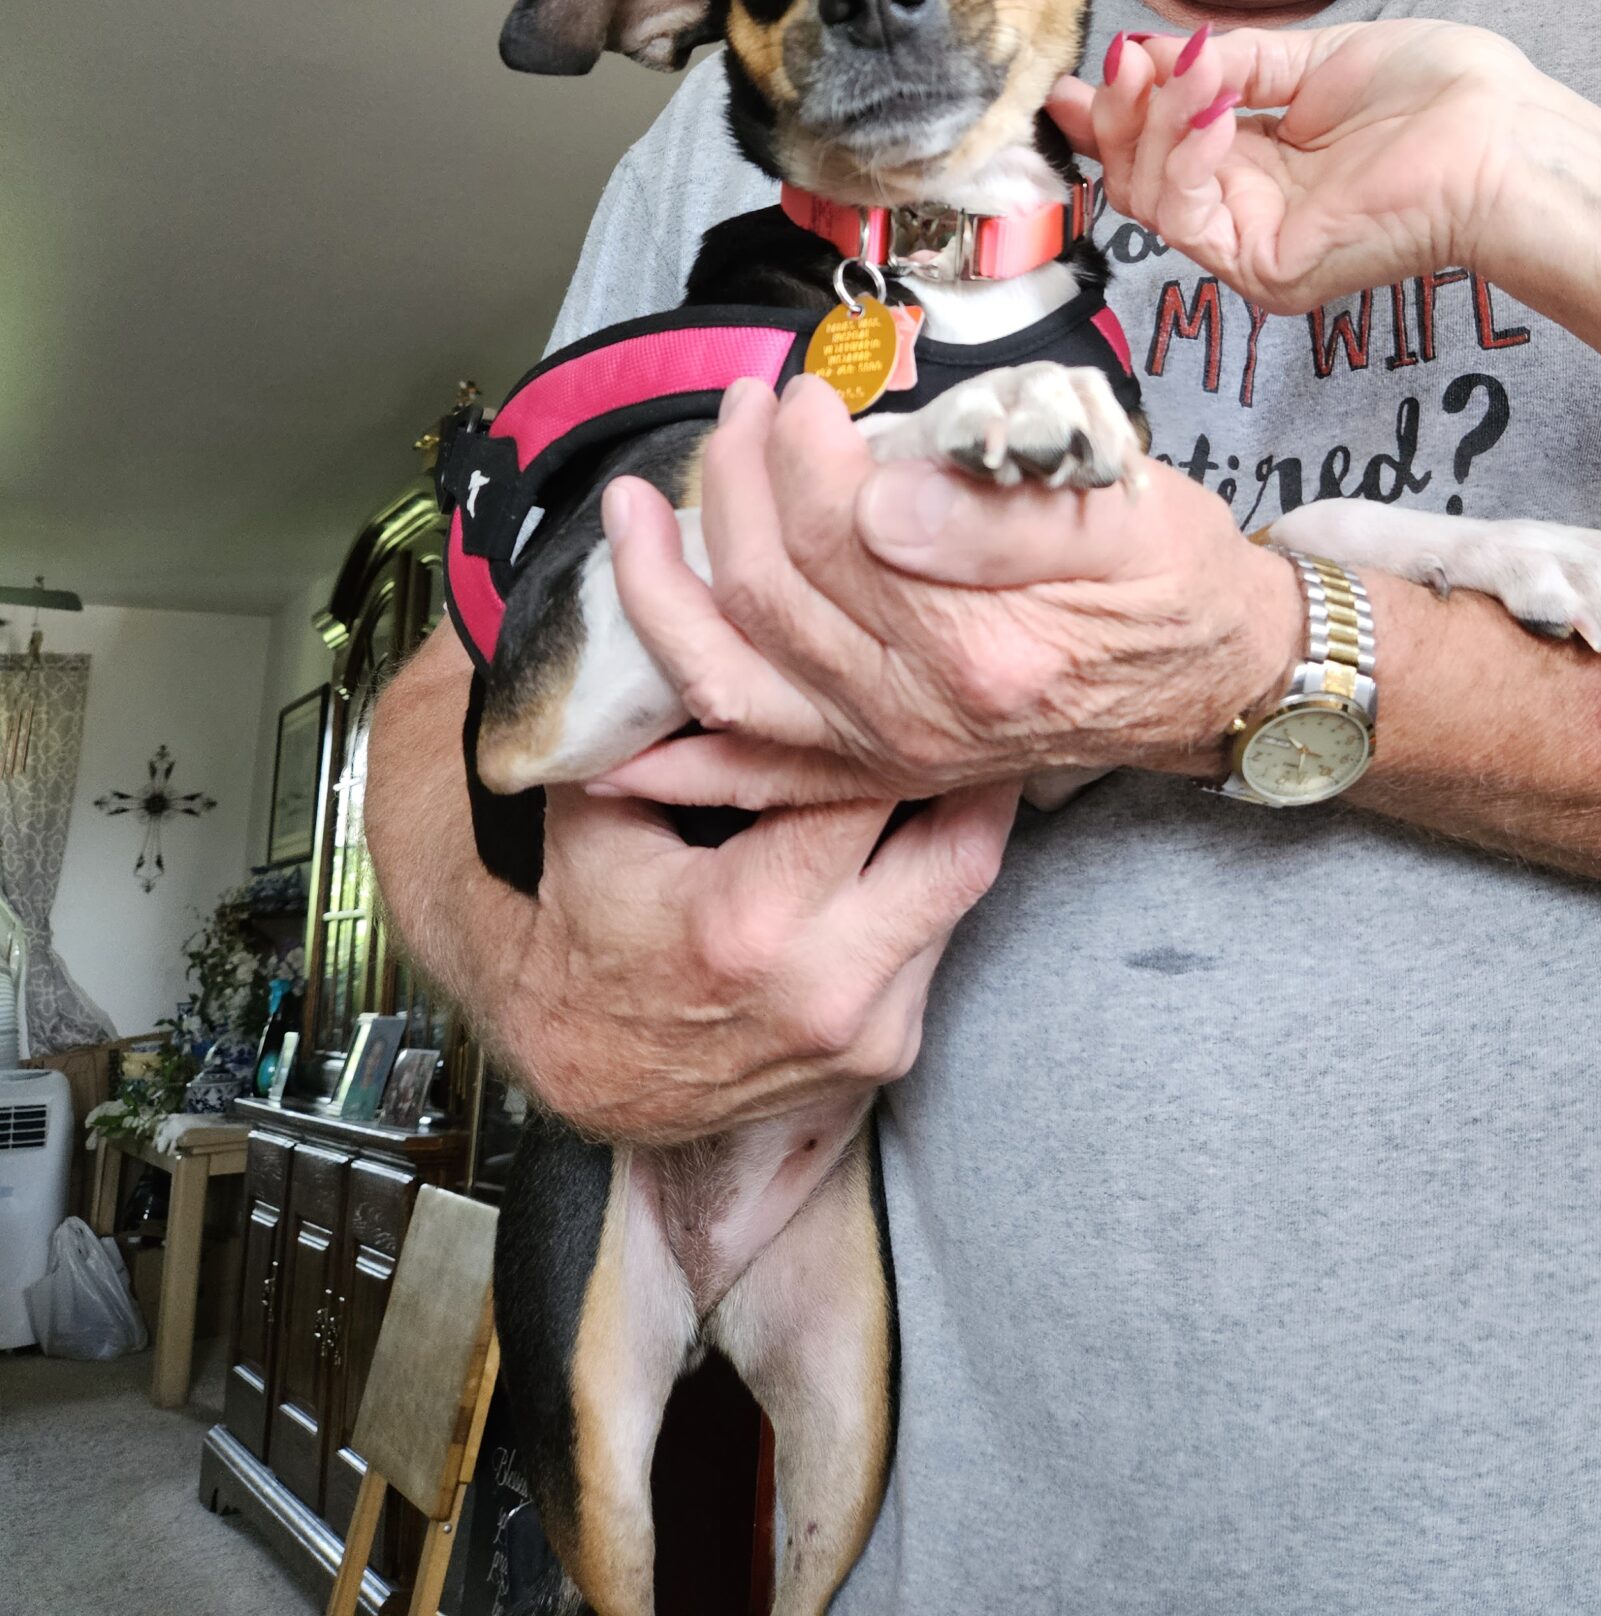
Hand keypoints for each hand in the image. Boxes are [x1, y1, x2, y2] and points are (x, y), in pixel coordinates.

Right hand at [364, 624, 1018, 1143]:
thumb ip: (650, 712)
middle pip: (960, 842)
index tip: (904, 653)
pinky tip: (924, 815)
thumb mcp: (600, 811)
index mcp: (750, 922)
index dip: (888, 713)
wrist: (589, 1073)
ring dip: (962, 811)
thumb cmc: (592, 924)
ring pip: (966, 888)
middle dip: (970, 758)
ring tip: (958, 735)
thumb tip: (670, 569)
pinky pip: (942, 936)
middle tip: (969, 686)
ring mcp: (868, 1031)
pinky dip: (936, 872)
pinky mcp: (889, 1053)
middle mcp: (828, 988)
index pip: (862, 785)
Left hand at [584, 375, 1301, 809]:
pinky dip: (677, 765)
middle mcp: (919, 715)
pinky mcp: (879, 770)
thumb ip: (1008, 508)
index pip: (839, 530)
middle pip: (772, 590)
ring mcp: (891, 752)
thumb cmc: (1179, 583)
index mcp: (981, 645)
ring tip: (630, 513)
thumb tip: (882, 490)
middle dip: (736, 484)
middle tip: (743, 406)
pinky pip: (755, 776)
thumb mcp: (1133, 518)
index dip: (802, 449)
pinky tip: (612, 746)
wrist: (1220, 680)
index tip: (808, 388)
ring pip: (731, 679)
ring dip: (661, 595)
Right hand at [1048, 18, 1600, 317]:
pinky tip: (1215, 105)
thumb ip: (1229, 61)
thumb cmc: (1440, 97)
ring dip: (1154, 122)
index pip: (1159, 148)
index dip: (1117, 111)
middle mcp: (1247, 214)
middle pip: (1138, 176)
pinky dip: (1186, 149)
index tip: (1094, 68)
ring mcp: (1253, 248)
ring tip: (1190, 72)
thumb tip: (1146, 53)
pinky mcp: (1265, 269)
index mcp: (1260, 165)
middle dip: (1122, 113)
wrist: (1504, 142)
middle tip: (1129, 63)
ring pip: (1149, 196)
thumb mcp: (1314, 57)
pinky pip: (1187, 214)